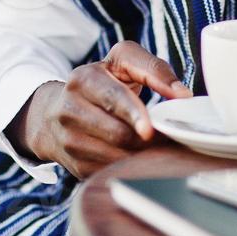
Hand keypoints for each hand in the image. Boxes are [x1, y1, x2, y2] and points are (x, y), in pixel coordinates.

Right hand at [7, 41, 191, 179]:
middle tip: (169, 137)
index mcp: (83, 80)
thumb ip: (153, 69)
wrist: (53, 113)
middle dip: (148, 139)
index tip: (150, 129)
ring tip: (158, 146)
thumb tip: (183, 95)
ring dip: (143, 156)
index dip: (133, 113)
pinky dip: (132, 169)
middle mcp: (70, 111)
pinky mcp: (77, 167)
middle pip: (117, 134)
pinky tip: (141, 159)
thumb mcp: (120, 62)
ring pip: (116, 158)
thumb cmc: (100, 83)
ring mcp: (70, 142)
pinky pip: (112, 174)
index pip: (111, 98)